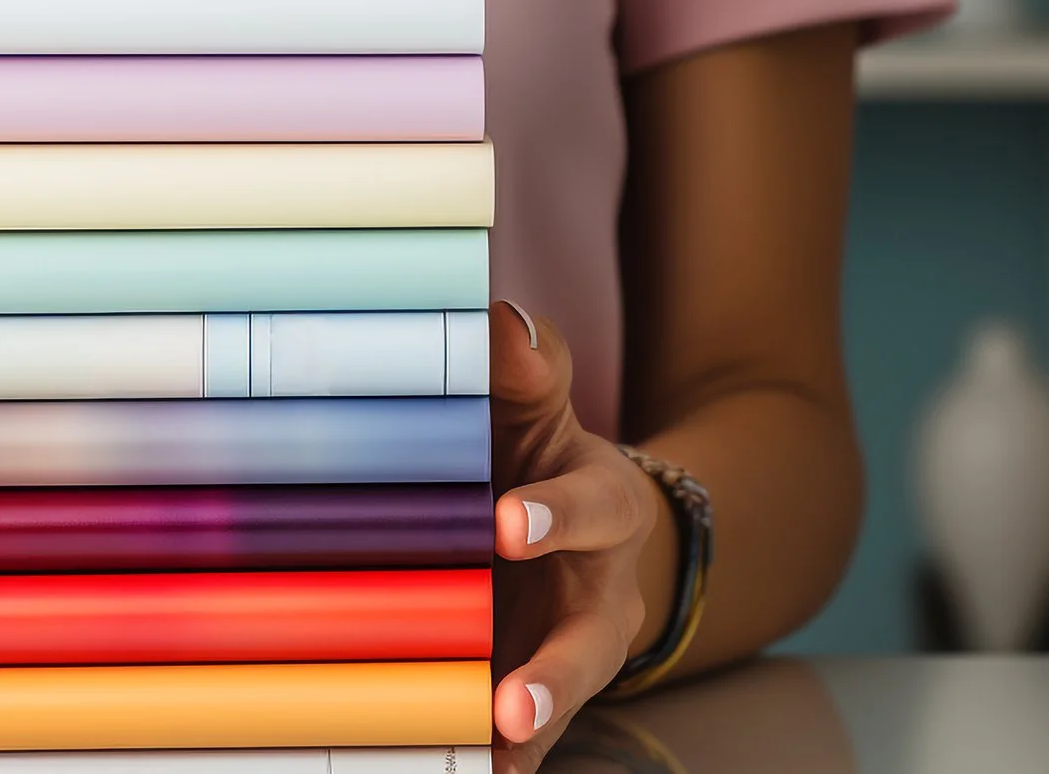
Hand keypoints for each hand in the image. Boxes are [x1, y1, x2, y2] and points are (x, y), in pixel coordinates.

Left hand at [489, 301, 665, 771]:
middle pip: (592, 644)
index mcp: (603, 507)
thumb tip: (504, 319)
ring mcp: (568, 655)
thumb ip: (525, 365)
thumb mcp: (536, 404)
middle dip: (556, 676)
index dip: (554, 515)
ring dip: (525, 735)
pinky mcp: (530, 698)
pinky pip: (520, 743)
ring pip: (557, 704)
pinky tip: (446, 767)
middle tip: (513, 705)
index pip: (592, 507)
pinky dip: (493, 762)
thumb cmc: (534, 454)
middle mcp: (600, 595)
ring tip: (491, 759)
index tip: (505, 523)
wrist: (563, 526)